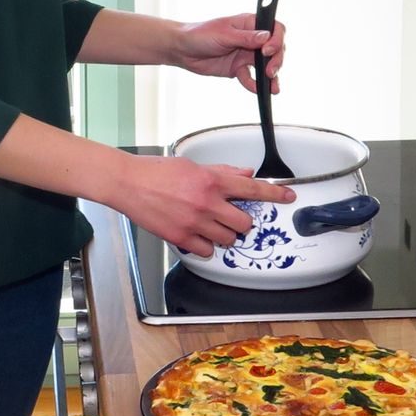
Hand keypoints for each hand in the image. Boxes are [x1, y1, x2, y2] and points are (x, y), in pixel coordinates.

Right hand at [110, 154, 296, 257]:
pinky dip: (206, 245)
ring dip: (224, 234)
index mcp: (211, 180)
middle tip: (231, 216)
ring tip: (210, 224)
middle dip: (241, 220)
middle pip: (244, 222)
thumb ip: (221, 171)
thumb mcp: (192, 165)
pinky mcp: (181, 237)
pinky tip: (197, 234)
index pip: (252, 187)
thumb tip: (244, 173)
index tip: (289, 196)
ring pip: (228, 239)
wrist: (127, 183)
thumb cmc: (154, 172)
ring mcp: (194, 222)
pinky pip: (206, 250)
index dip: (275, 193)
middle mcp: (206, 202)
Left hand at [171, 12, 285, 93]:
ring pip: (265, 65)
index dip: (276, 40)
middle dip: (276, 60)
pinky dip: (254, 84)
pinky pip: (250, 77)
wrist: (182, 50)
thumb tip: (267, 37)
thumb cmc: (200, 34)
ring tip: (272, 86)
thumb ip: (246, 38)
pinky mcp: (238, 68)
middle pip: (274, 49)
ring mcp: (245, 54)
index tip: (268, 51)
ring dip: (271, 75)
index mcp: (250, 23)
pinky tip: (257, 89)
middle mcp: (251, 38)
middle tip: (270, 71)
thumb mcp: (224, 34)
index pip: (274, 29)